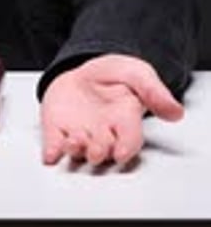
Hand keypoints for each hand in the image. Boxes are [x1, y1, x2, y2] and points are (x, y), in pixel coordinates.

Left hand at [40, 54, 183, 166]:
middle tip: (96, 149)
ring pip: (79, 151)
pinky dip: (52, 151)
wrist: (85, 72)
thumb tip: (175, 111)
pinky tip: (51, 154)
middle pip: (103, 150)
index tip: (121, 152)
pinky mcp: (57, 130)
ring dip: (76, 150)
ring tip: (73, 142)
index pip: (129, 140)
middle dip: (99, 151)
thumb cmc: (114, 76)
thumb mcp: (137, 73)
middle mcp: (103, 133)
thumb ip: (153, 91)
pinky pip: (54, 144)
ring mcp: (80, 133)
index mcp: (125, 121)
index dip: (126, 147)